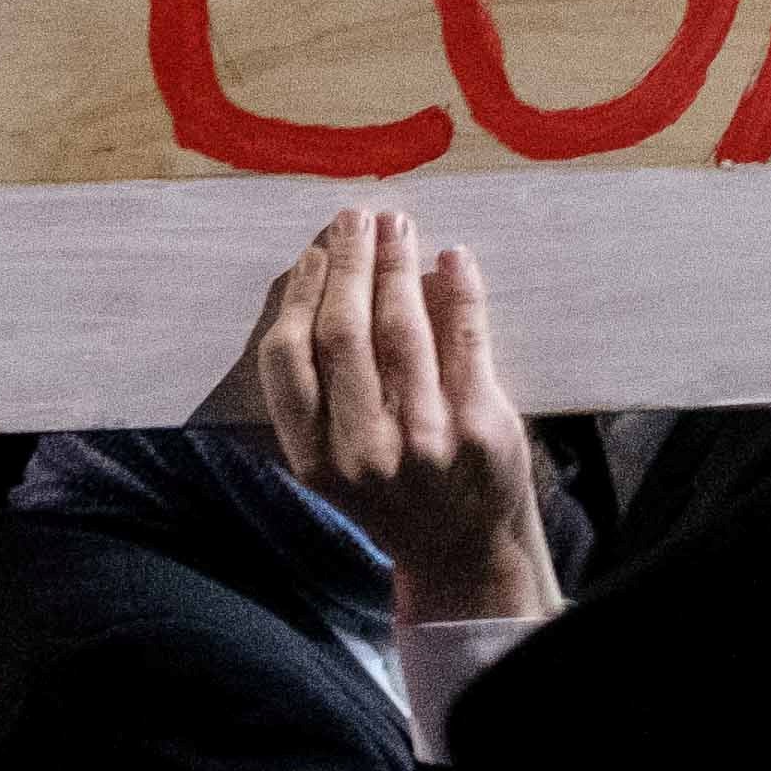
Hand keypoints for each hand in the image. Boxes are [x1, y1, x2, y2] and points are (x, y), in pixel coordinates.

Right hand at [243, 204, 557, 624]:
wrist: (465, 551)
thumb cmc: (394, 494)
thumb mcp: (334, 464)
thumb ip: (319, 394)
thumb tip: (322, 284)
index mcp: (314, 459)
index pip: (289, 359)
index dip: (299, 296)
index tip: (311, 254)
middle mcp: (364, 451)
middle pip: (344, 333)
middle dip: (347, 264)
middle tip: (353, 218)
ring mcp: (426, 440)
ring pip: (403, 329)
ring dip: (396, 264)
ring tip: (395, 224)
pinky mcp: (481, 428)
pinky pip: (467, 340)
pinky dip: (461, 292)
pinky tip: (453, 256)